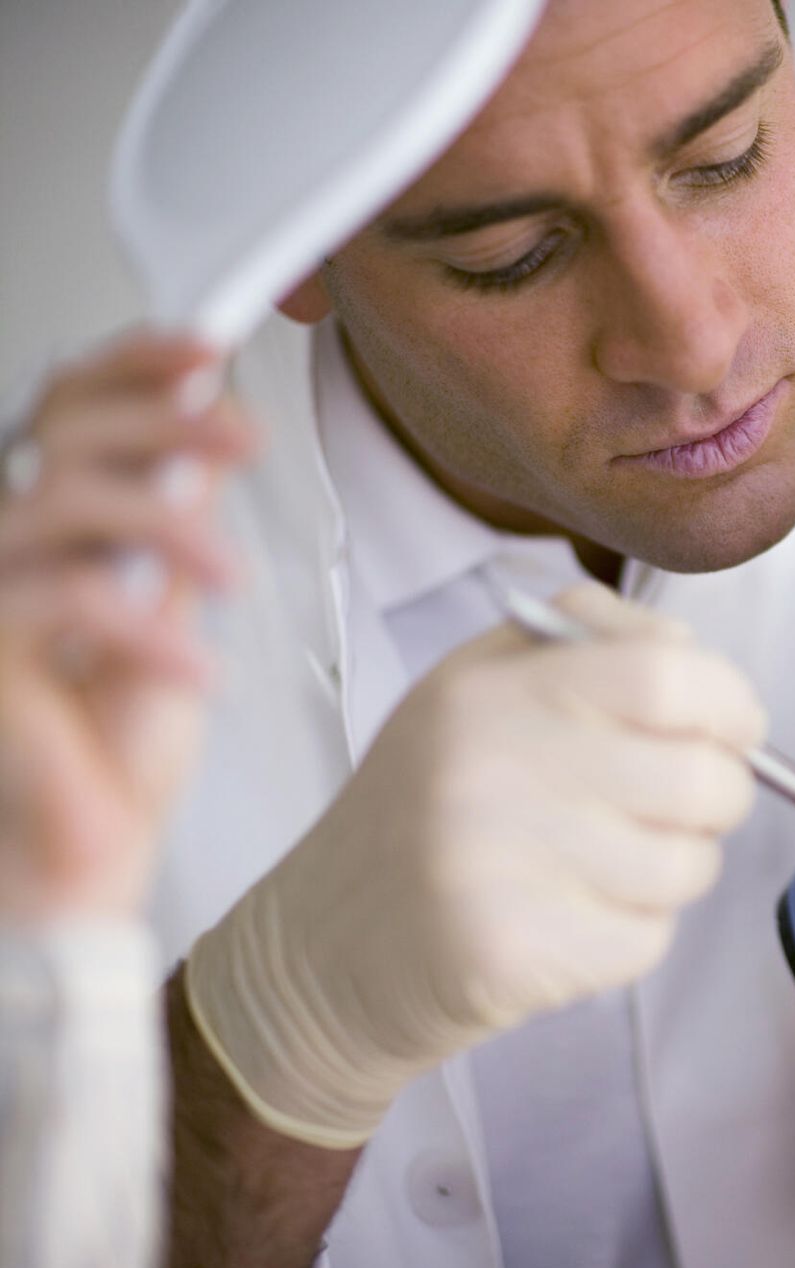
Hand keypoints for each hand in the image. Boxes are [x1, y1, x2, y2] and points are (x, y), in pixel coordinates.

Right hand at [0, 334, 252, 921]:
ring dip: (166, 523)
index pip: (69, 413)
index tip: (207, 347)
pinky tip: (196, 669)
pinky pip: (64, 600)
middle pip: (61, 431)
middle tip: (245, 437)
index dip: (131, 366)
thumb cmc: (114, 756)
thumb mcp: (167, 629)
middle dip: (163, 416)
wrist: (81, 867)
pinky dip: (145, 630)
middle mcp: (7, 549)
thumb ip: (170, 545)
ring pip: (61, 499)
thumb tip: (198, 458)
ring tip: (230, 579)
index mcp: (51, 534)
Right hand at [185, 584, 766, 1147]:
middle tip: (683, 802)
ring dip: (675, 867)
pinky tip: (572, 916)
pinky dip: (634, 932)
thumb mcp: (477, 686)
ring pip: (687, 865)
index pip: (666, 676)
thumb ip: (589, 642)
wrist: (323, 949)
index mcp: (487, 693)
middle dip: (722, 793)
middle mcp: (489, 774)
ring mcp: (497, 872)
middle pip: (699, 777)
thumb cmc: (427, 806)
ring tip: (609, 862)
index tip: (736, 725)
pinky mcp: (513, 958)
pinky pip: (649, 939)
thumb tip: (697, 656)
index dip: (731, 701)